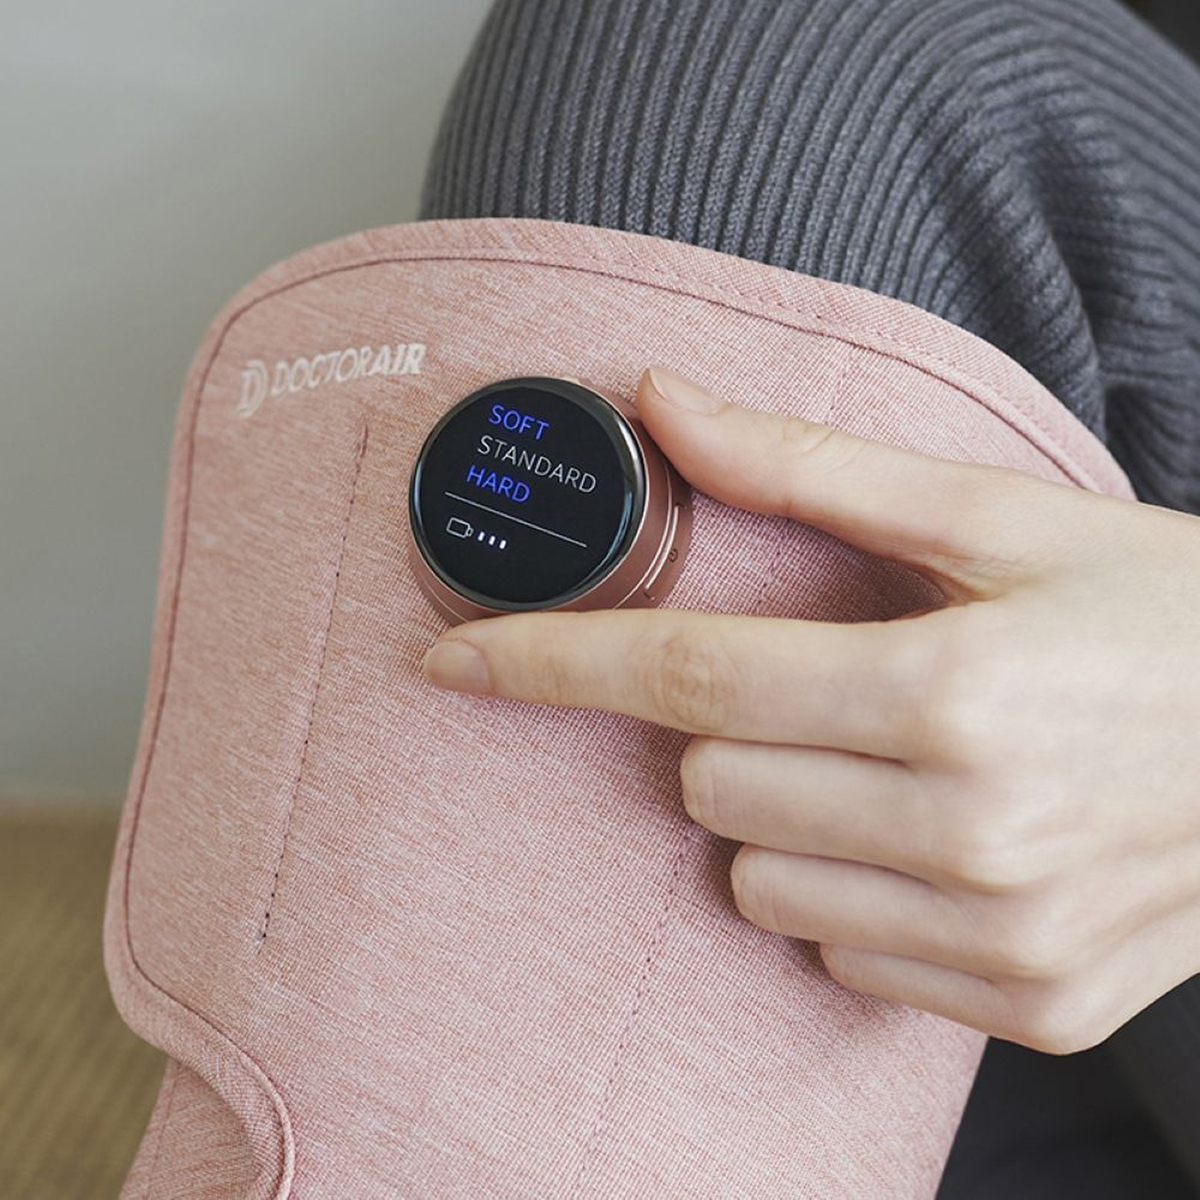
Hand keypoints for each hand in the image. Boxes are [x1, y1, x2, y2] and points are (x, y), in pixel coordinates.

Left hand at [420, 363, 1199, 1054]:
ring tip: (900, 764)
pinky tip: (942, 844)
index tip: (451, 657)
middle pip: (709, 785)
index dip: (548, 661)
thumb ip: (810, 468)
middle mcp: (966, 832)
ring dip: (788, 814)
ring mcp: (998, 937)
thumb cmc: (1164, 615)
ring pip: (762, 880)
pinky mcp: (1027, 1002)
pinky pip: (841, 955)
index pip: (683, 674)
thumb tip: (664, 402)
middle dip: (731, 730)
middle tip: (835, 688)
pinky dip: (854, 894)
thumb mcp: (999, 519)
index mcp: (948, 695)